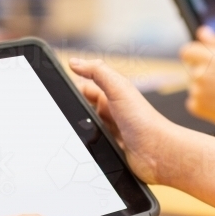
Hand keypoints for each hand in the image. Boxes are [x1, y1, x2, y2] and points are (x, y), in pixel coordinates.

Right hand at [68, 58, 181, 184]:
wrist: (158, 153)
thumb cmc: (144, 121)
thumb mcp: (119, 88)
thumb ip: (97, 72)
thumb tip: (75, 62)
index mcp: (112, 96)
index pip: (84, 88)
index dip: (71, 89)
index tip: (56, 90)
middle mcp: (110, 113)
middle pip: (81, 110)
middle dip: (72, 112)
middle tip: (64, 115)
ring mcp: (109, 132)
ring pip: (84, 129)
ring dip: (78, 131)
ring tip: (75, 132)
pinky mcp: (109, 150)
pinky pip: (90, 147)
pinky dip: (85, 147)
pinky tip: (82, 147)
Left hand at [179, 27, 214, 132]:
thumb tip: (201, 32)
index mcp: (208, 57)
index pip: (186, 51)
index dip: (194, 56)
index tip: (205, 62)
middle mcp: (199, 73)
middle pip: (192, 70)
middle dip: (204, 73)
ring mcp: (196, 91)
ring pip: (194, 86)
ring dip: (204, 88)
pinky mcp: (197, 107)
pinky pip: (194, 101)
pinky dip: (203, 102)